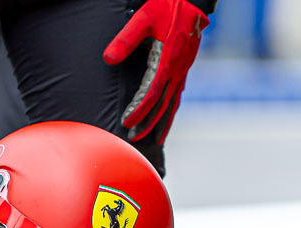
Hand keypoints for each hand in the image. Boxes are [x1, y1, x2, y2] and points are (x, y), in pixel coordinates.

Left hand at [103, 0, 211, 144]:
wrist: (192, 0)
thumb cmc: (166, 7)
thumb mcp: (142, 19)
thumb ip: (125, 40)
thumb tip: (108, 59)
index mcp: (166, 61)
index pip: (150, 94)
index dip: (138, 110)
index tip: (126, 122)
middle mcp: (177, 70)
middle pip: (162, 104)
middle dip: (148, 123)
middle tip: (134, 138)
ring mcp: (183, 69)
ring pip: (173, 102)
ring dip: (163, 121)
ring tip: (156, 139)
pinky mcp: (185, 66)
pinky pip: (178, 93)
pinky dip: (172, 108)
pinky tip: (167, 116)